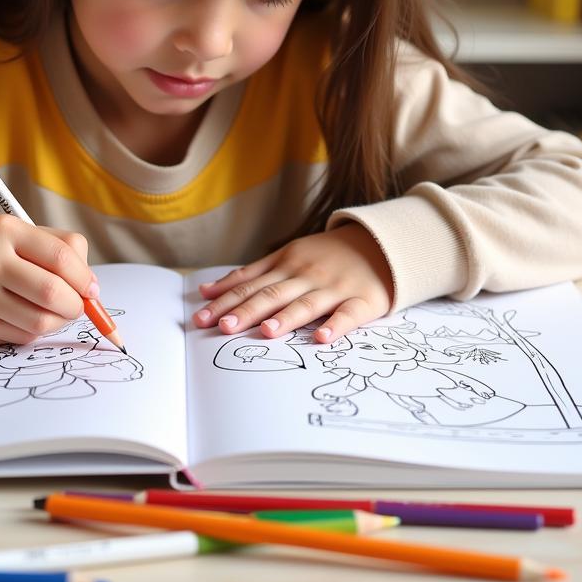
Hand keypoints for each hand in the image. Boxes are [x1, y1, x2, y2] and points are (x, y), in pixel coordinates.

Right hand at [0, 216, 96, 346]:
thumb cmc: (0, 248)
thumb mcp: (28, 233)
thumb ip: (66, 251)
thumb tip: (92, 290)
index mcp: (4, 231)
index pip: (60, 258)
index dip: (85, 278)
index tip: (92, 288)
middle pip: (51, 293)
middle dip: (76, 305)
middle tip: (79, 305)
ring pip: (40, 322)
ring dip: (60, 321)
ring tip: (58, 312)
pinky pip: (21, 337)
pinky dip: (36, 330)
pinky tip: (30, 316)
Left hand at [192, 222, 393, 343]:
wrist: (380, 243)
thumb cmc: (326, 255)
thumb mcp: (287, 256)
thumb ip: (250, 274)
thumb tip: (207, 291)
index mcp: (287, 264)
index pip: (250, 284)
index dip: (225, 301)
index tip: (202, 317)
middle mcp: (307, 275)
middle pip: (272, 294)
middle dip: (247, 311)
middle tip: (224, 326)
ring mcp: (334, 288)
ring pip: (307, 304)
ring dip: (286, 317)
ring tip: (266, 331)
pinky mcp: (362, 302)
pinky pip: (348, 316)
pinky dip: (335, 327)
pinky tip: (320, 338)